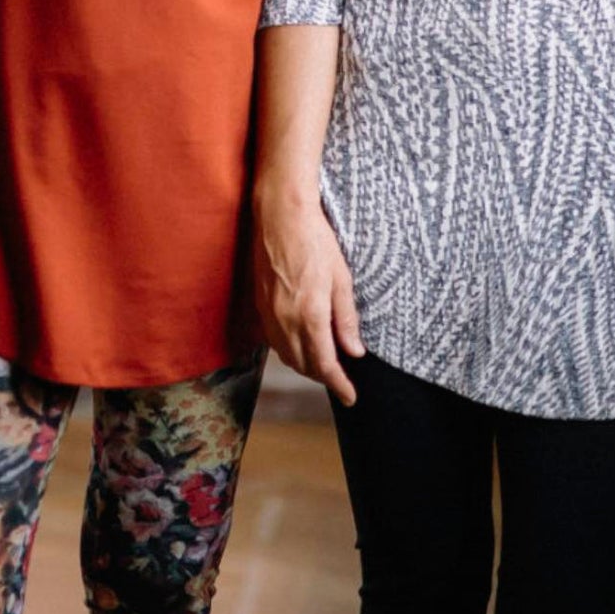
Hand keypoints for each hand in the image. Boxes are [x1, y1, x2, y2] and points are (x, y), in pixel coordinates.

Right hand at [253, 181, 364, 406]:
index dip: (339, 385)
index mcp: (310, 315)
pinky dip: (290, 349)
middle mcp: (285, 321)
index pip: (325, 364)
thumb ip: (346, 319)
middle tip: (342, 380)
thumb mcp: (341, 278)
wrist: (280, 215)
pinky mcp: (260, 305)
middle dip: (323, 377)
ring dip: (305, 365)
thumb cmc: (315, 241)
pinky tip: (301, 342)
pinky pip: (274, 340)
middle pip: (304, 365)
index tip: (351, 397)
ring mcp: (269, 314)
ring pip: (287, 355)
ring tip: (325, 364)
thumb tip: (354, 351)